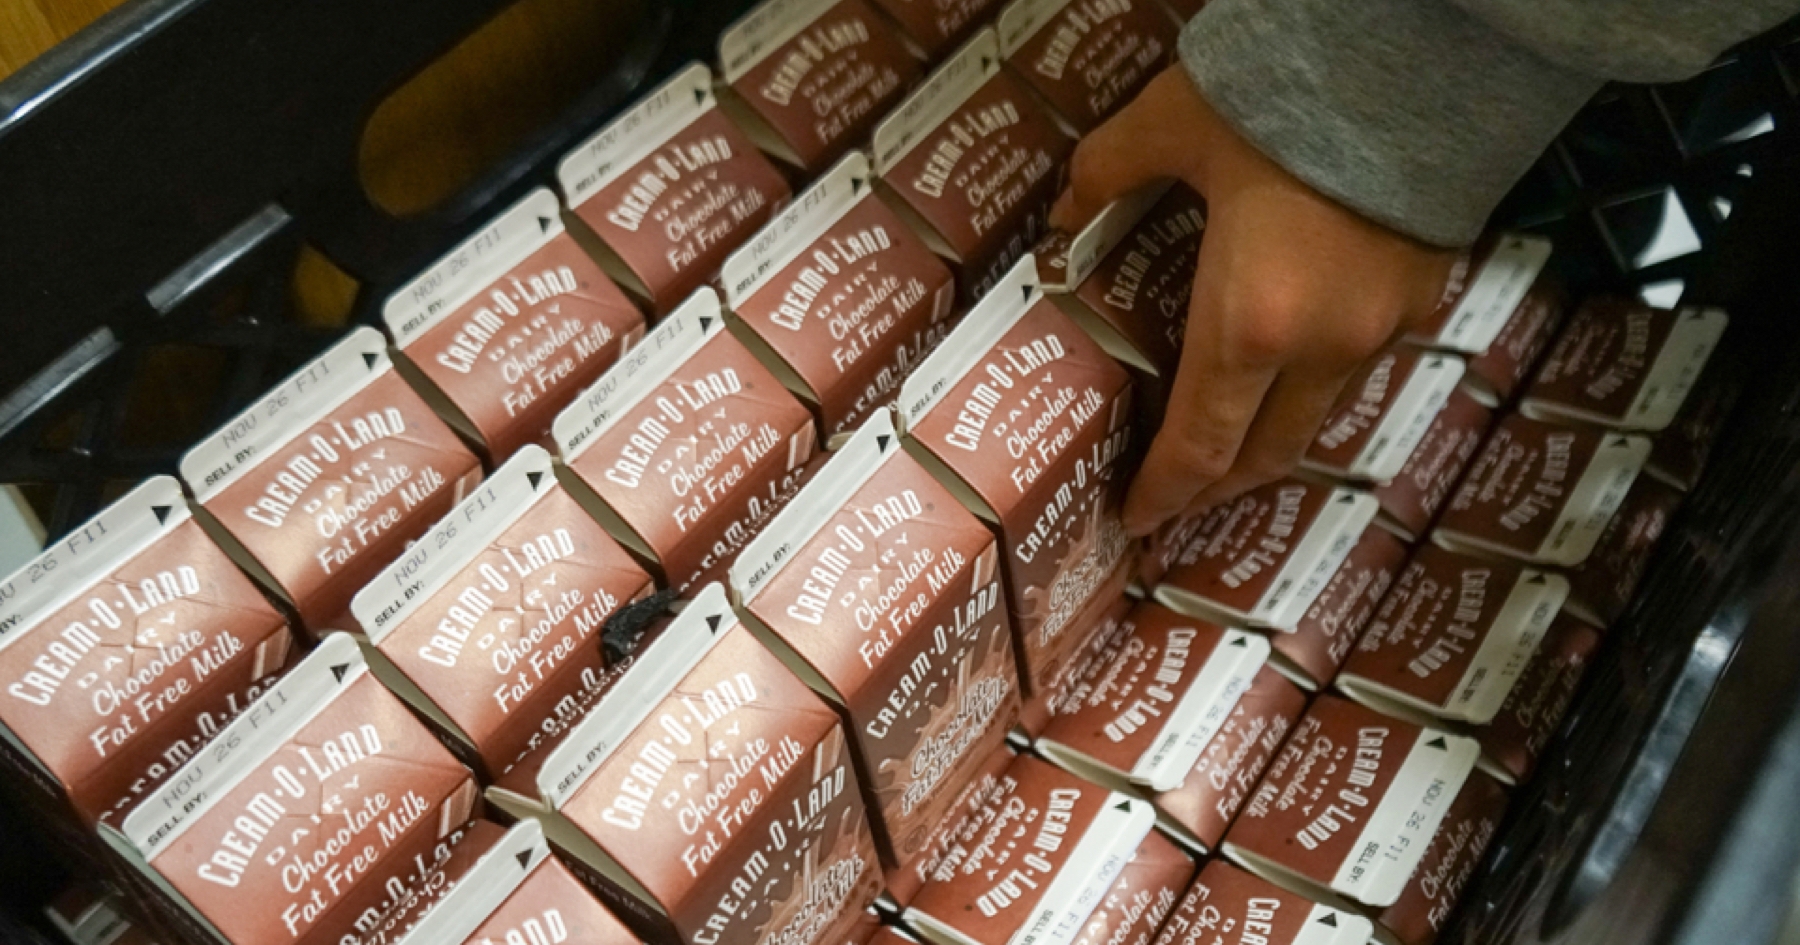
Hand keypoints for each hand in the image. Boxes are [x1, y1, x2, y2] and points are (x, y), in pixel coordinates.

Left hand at [1051, 68, 1456, 536]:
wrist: (1418, 63)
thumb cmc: (1286, 100)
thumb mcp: (1172, 122)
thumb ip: (1109, 170)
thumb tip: (1068, 210)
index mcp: (1248, 324)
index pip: (1199, 445)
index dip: (1165, 491)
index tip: (1140, 520)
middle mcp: (1320, 348)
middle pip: (1265, 454)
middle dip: (1217, 487)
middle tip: (1178, 499)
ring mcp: (1381, 329)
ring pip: (1319, 415)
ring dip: (1271, 439)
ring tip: (1232, 439)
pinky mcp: (1423, 297)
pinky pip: (1360, 366)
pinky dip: (1316, 385)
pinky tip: (1294, 364)